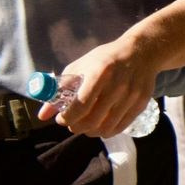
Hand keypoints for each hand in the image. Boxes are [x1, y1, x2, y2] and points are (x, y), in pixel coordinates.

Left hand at [43, 35, 157, 137]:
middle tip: (72, 124)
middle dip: (76, 127)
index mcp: (100, 73)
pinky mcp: (140, 105)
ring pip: (105, 128)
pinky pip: (119, 128)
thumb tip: (43, 115)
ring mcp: (131, 97)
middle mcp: (117, 86)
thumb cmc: (106, 58)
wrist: (141, 52)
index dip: (67, 117)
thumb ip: (61, 89)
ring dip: (90, 131)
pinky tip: (99, 126)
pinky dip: (105, 131)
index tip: (61, 118)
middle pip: (92, 120)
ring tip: (85, 125)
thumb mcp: (81, 66)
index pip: (81, 105)